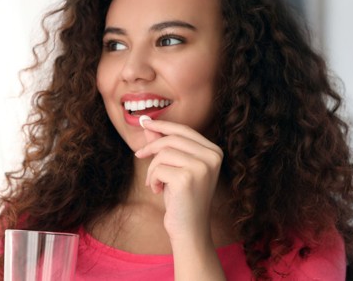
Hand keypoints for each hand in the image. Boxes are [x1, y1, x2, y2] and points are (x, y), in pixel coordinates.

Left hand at [134, 118, 223, 241]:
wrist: (189, 229)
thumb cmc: (181, 198)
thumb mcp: (174, 168)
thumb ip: (164, 145)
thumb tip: (147, 123)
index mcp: (214, 152)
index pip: (185, 130)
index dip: (163, 125)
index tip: (145, 123)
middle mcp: (212, 157)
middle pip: (172, 139)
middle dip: (151, 147)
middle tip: (138, 155)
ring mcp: (201, 167)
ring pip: (163, 153)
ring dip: (152, 169)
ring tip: (155, 183)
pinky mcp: (187, 178)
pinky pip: (158, 168)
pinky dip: (152, 179)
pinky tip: (158, 190)